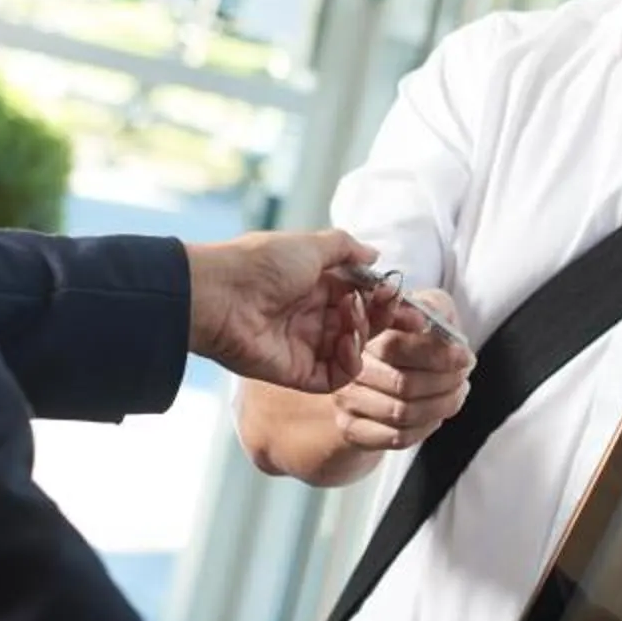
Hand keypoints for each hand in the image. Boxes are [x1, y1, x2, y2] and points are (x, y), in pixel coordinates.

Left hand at [184, 230, 397, 392]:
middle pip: (363, 323)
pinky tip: (347, 341)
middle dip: (383, 315)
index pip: (361, 295)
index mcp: (315, 285)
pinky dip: (350, 361)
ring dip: (365, 333)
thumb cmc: (259, 265)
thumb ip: (345, 249)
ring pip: (354, 349)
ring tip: (353, 316)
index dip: (384, 296)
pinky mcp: (299, 372)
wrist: (218, 297)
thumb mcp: (309, 245)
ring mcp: (306, 345)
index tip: (403, 295)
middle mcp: (312, 316)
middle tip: (395, 307)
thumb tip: (375, 253)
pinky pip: (337, 375)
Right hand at [332, 289, 472, 453]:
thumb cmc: (410, 338)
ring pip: (401, 412)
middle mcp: (348, 365)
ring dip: (440, 405)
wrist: (380, 372)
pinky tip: (436, 414)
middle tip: (463, 377)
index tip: (464, 356)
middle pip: (402, 384)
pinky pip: (395, 436)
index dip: (436, 354)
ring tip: (456, 393)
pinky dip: (425, 427)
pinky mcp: (351, 428)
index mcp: (363, 330)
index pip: (395, 347)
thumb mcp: (425, 313)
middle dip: (444, 382)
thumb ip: (436, 310)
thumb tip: (445, 330)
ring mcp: (347, 398)